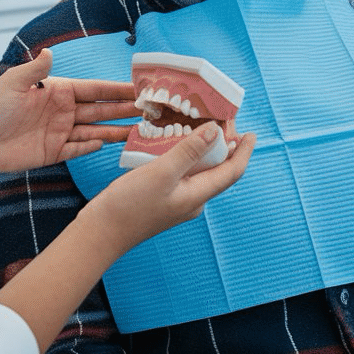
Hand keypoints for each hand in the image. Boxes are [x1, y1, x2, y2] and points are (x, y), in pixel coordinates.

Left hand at [0, 49, 136, 177]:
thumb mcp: (12, 84)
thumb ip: (34, 70)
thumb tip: (50, 52)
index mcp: (58, 91)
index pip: (94, 89)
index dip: (116, 89)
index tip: (139, 88)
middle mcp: (64, 111)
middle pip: (101, 109)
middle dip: (125, 108)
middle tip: (151, 109)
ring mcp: (61, 132)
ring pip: (96, 129)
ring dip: (116, 128)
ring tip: (141, 129)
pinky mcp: (55, 152)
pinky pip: (79, 148)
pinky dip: (93, 145)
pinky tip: (108, 142)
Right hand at [84, 123, 256, 255]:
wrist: (102, 232)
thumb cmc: (131, 205)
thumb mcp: (162, 173)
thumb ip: (189, 151)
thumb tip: (215, 131)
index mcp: (197, 196)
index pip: (231, 172)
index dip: (244, 152)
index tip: (251, 133)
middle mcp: (192, 200)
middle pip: (218, 170)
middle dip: (225, 147)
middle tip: (223, 121)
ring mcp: (177, 200)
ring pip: (199, 171)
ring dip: (205, 150)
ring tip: (202, 126)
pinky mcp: (163, 198)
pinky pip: (183, 173)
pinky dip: (186, 156)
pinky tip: (174, 144)